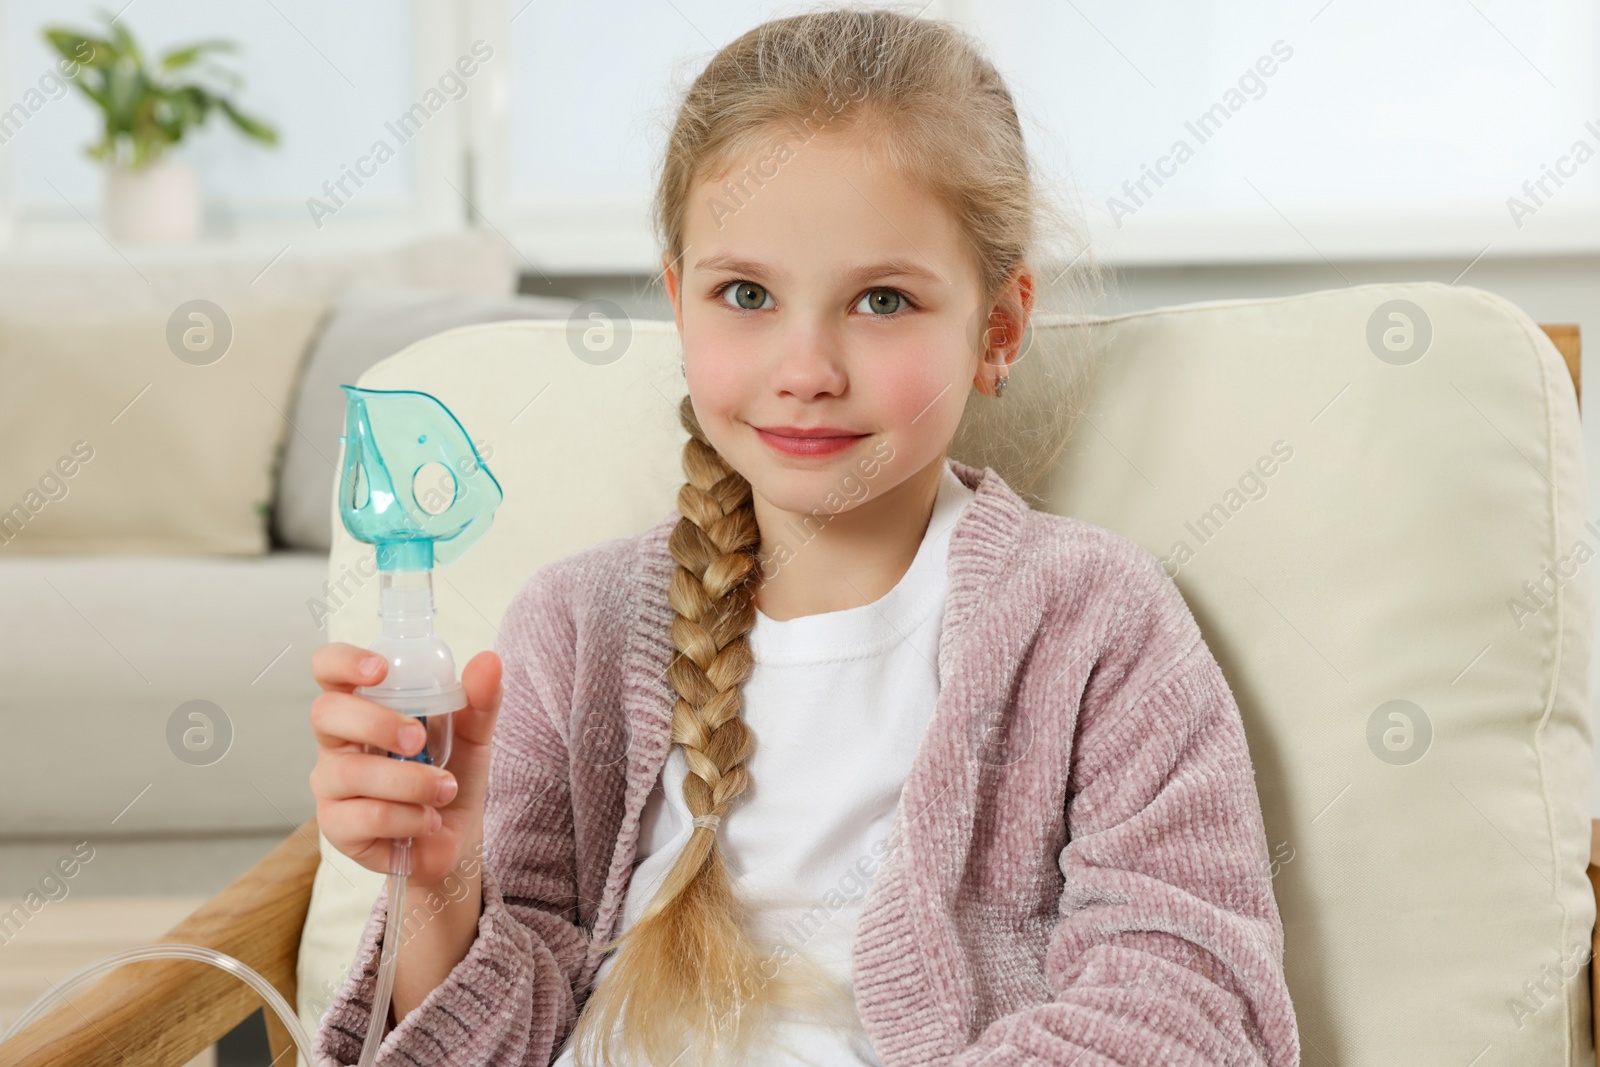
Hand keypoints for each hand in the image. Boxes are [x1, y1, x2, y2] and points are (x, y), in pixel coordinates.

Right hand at [308, 642, 502, 887]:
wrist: (456, 836)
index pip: (328, 670)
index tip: (381, 668)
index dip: (343, 661)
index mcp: (362, 707)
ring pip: (352, 773)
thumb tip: (490, 661)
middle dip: (378, 722)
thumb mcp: (473, 734)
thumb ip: (480, 699)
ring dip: (411, 781)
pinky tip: (430, 820)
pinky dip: (411, 817)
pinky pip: (368, 817)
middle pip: (326, 714)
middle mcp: (337, 743)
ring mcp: (331, 787)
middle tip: (420, 740)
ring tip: (445, 789)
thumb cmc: (450, 772)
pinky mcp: (338, 829)